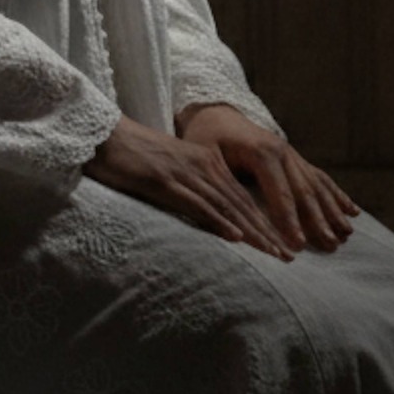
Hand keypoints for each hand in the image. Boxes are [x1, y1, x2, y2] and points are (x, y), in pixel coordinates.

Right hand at [83, 117, 296, 258]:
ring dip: (252, 232)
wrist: (104, 136)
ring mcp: (186, 173)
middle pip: (242, 204)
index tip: (283, 246)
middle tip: (288, 257)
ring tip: (272, 253)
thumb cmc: (134, 157)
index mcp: (207, 162)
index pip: (242, 197)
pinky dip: (219, 221)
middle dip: (267, 232)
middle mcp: (204, 166)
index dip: (265, 222)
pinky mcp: (165, 182)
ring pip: (227, 206)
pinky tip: (235, 236)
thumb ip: (193, 190)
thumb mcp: (172, 172)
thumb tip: (212, 218)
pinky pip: (197, 204)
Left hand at [178, 105, 358, 253]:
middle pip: (304, 191)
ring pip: (317, 186)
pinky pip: (320, 177)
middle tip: (331, 246)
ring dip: (333, 211)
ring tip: (347, 234)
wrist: (216, 113)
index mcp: (261, 152)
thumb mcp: (203, 157)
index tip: (298, 244)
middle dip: (318, 220)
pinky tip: (353, 211)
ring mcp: (291, 154)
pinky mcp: (295, 158)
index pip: (279, 193)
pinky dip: (337, 195)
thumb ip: (219, 184)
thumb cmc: (205, 139)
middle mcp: (282, 151)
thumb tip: (229, 216)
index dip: (289, 220)